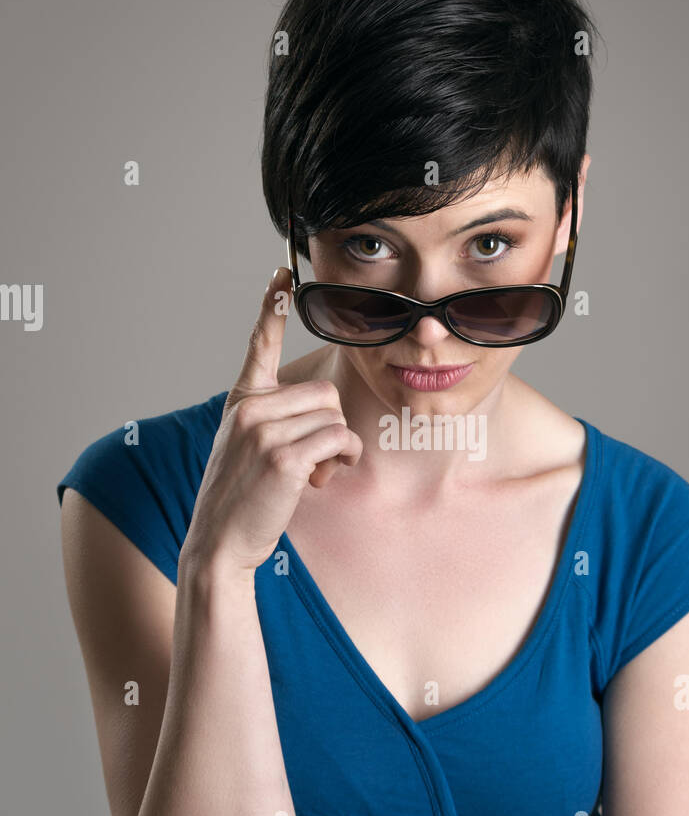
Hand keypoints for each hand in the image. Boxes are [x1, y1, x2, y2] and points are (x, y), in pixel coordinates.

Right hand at [183, 266, 362, 572]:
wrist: (219, 542)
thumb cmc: (243, 499)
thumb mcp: (248, 449)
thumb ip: (277, 424)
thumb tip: (330, 426)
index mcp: (241, 402)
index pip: (258, 345)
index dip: (271, 307)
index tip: (282, 272)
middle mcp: (249, 409)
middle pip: (325, 394)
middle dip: (331, 428)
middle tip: (311, 461)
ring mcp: (263, 431)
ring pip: (335, 418)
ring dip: (337, 450)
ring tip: (310, 475)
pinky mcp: (282, 456)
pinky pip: (339, 440)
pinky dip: (342, 460)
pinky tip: (320, 479)